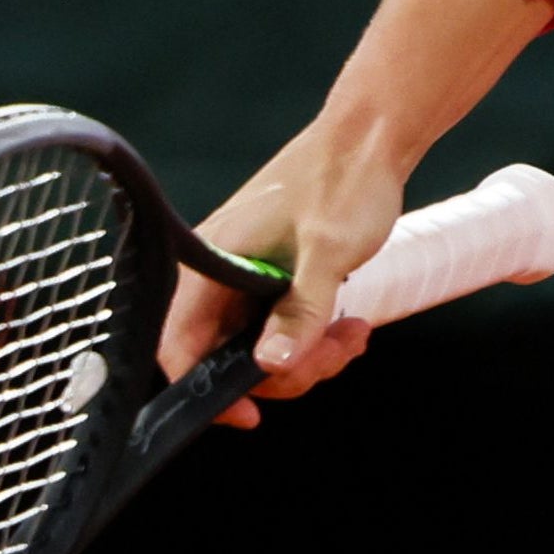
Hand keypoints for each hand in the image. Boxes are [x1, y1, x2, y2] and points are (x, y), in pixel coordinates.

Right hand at [154, 124, 407, 430]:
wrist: (373, 138)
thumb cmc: (344, 180)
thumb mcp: (328, 251)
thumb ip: (301, 310)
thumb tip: (273, 366)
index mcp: (209, 264)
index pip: (180, 349)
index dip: (207, 392)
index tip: (250, 415)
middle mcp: (219, 275)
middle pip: (228, 359)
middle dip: (285, 370)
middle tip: (335, 353)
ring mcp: (246, 279)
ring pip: (261, 349)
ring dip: (309, 355)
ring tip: (354, 333)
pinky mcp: (274, 280)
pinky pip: (283, 329)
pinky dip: (316, 337)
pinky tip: (351, 326)